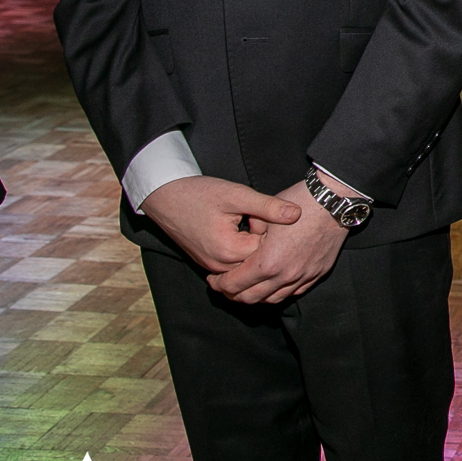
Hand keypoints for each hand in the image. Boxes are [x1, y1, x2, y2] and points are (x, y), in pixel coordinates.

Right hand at [139, 176, 301, 273]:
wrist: (164, 197)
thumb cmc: (199, 193)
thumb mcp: (237, 195)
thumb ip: (267, 207)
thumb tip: (297, 214)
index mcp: (229, 251)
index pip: (267, 251)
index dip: (273, 232)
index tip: (268, 216)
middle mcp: (220, 266)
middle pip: (258, 261)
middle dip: (266, 242)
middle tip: (263, 221)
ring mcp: (213, 267)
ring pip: (247, 264)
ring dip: (255, 247)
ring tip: (255, 226)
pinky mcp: (209, 263)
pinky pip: (235, 263)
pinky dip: (244, 251)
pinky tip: (246, 232)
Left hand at [205, 177, 350, 303]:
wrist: (334, 201)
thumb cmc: (299, 203)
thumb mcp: (263, 214)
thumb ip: (248, 234)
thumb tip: (243, 241)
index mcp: (268, 262)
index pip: (234, 284)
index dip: (219, 284)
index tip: (214, 279)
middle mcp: (285, 276)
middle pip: (251, 298)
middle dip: (233, 294)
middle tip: (226, 285)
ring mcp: (303, 277)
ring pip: (273, 299)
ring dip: (256, 295)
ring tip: (248, 286)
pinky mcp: (317, 273)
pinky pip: (294, 292)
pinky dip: (279, 291)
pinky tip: (273, 282)